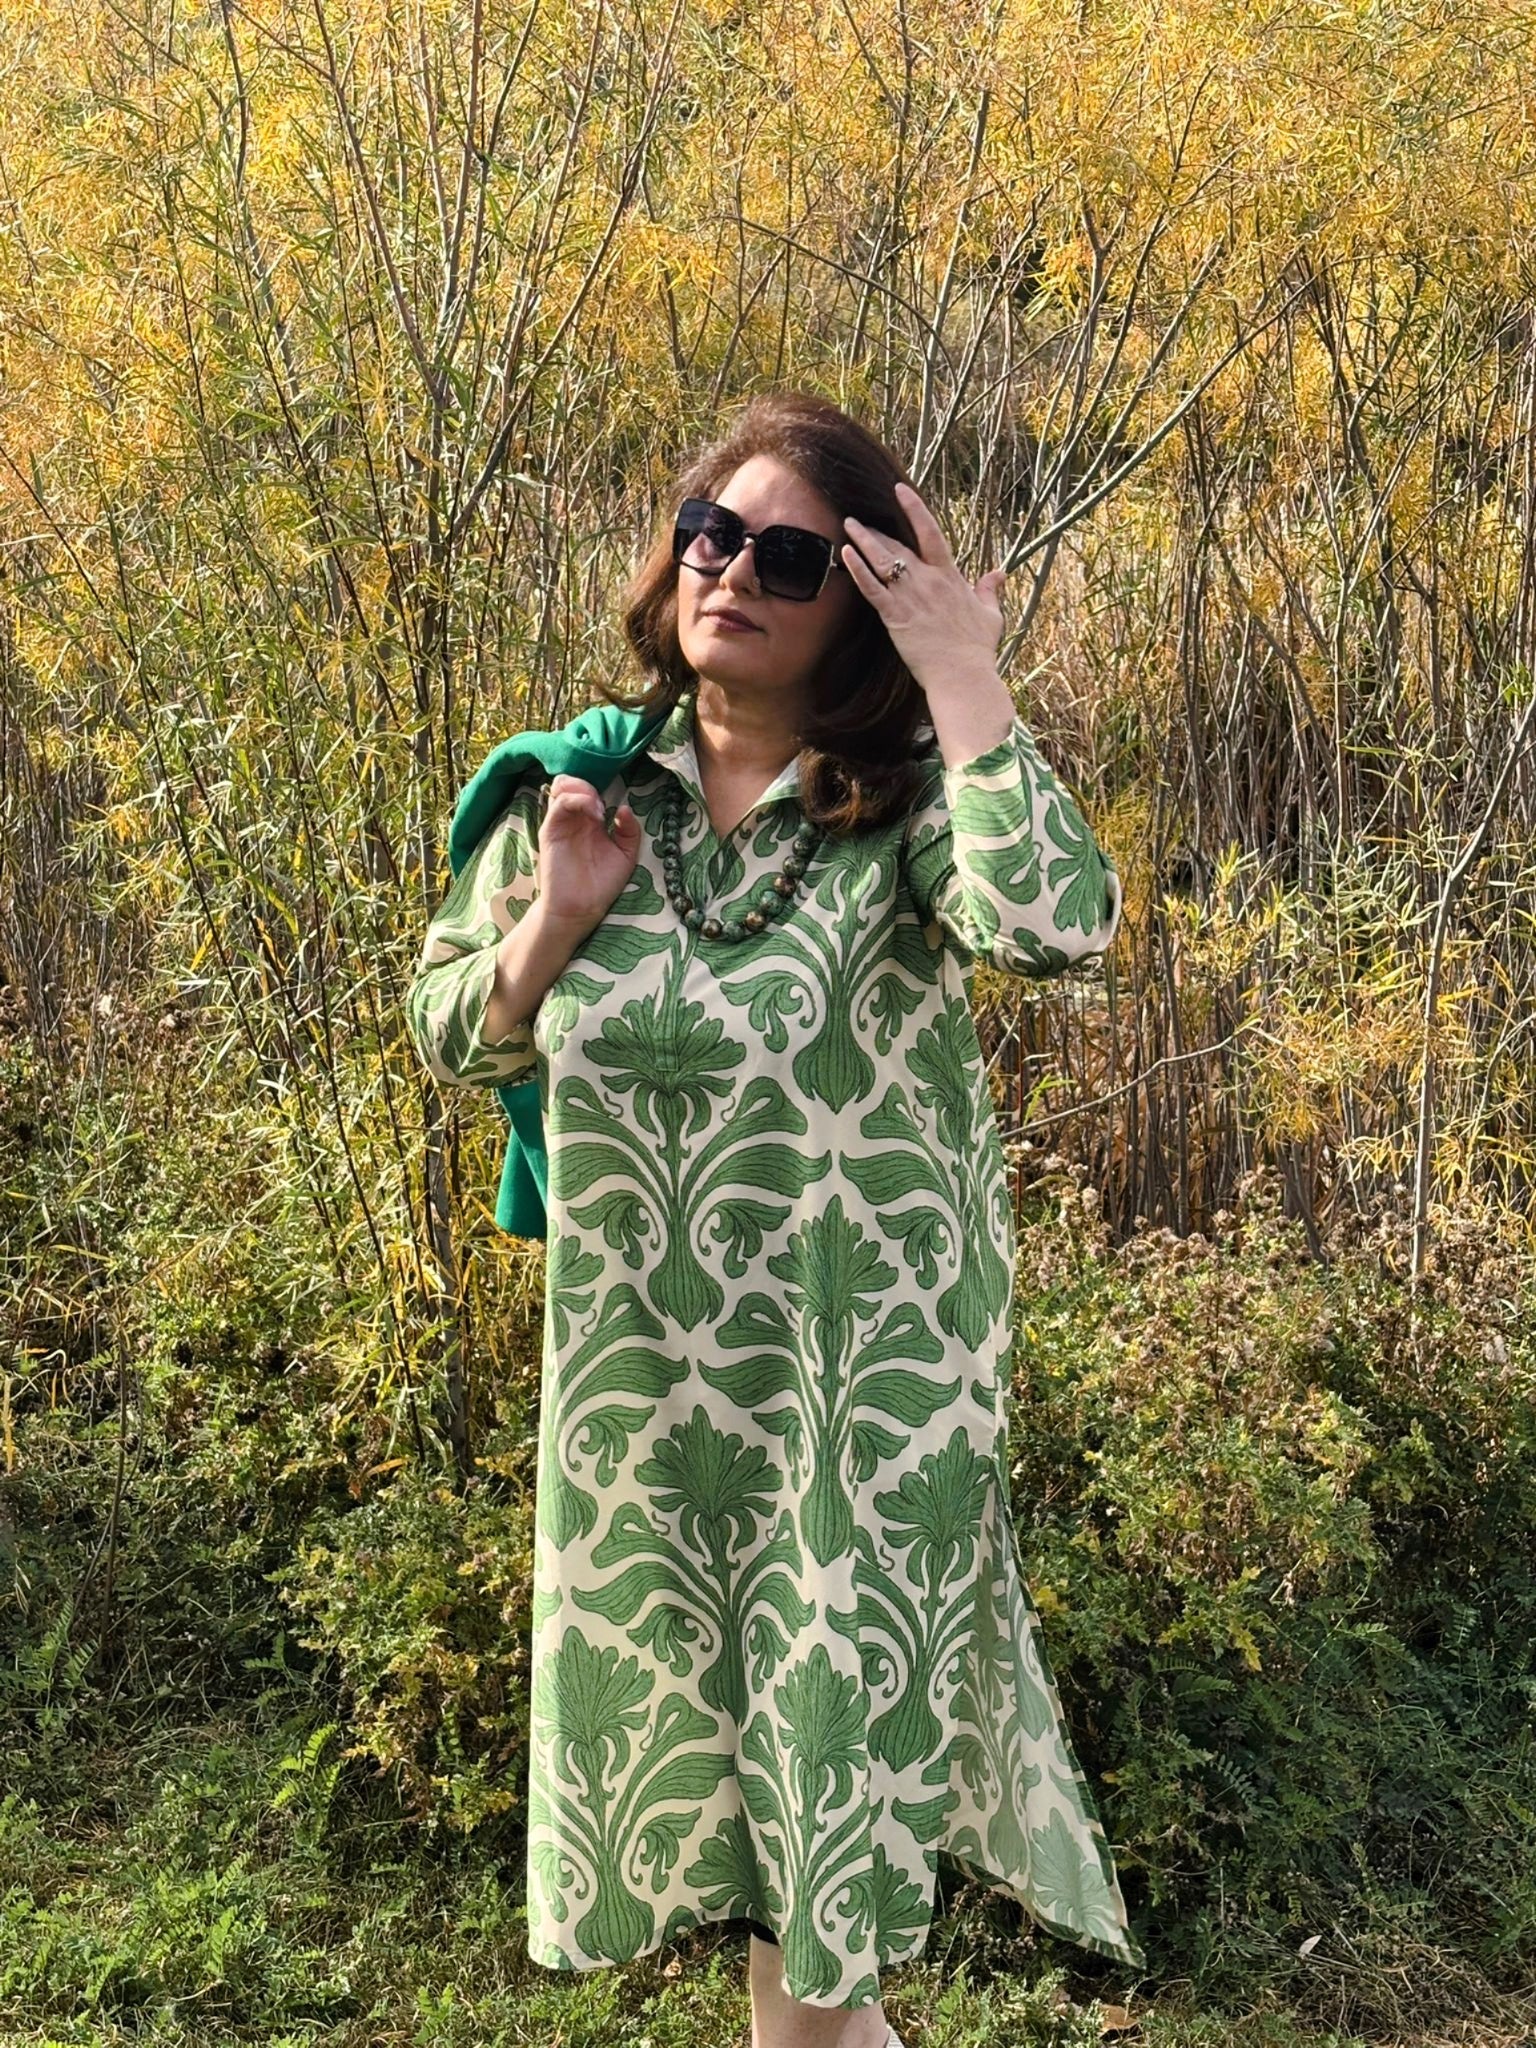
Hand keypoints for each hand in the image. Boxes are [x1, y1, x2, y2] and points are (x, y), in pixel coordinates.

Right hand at [535, 774, 641, 930]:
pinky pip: (559, 803)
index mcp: (590, 820)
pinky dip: (578, 800)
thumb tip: (625, 807)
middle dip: (591, 784)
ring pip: (563, 785)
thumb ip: (630, 831)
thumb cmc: (602, 884)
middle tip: (603, 805)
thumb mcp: (626, 855)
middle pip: (574, 781)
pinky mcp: (550, 830)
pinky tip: (595, 814)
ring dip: (584, 789)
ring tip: (599, 809)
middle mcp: (574, 818)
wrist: (581, 909)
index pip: (589, 788)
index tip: (616, 803)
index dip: (603, 786)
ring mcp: (561, 822)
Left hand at [841, 480, 1006, 697]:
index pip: (930, 532)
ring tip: (848, 525)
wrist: (962, 674)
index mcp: (949, 576)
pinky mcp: (894, 616)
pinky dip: (857, 570)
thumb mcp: (991, 614)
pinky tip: (845, 553)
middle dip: (877, 529)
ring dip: (863, 540)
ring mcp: (910, 597)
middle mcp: (927, 580)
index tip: (900, 490)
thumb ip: (990, 590)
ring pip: (881, 560)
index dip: (914, 508)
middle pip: (898, 545)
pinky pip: (872, 588)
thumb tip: (999, 573)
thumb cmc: (977, 648)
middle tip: (860, 518)